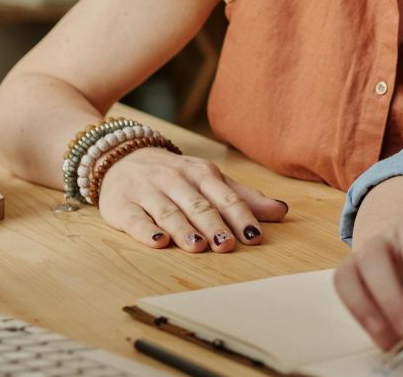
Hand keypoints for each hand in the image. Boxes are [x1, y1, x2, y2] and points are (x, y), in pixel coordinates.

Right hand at [95, 147, 285, 252]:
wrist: (121, 156)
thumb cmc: (174, 175)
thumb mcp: (209, 180)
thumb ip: (243, 197)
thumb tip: (282, 212)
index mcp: (200, 173)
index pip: (224, 196)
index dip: (239, 216)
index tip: (254, 236)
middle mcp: (174, 179)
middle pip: (197, 205)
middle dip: (213, 225)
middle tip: (227, 246)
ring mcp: (147, 191)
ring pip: (168, 211)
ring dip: (183, 229)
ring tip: (197, 247)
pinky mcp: (122, 204)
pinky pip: (134, 218)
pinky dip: (146, 230)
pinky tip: (157, 241)